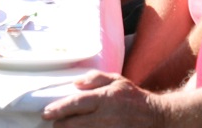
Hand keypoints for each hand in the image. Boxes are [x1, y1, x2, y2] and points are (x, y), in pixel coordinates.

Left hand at [43, 71, 158, 126]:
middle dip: (61, 124)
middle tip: (52, 123)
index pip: (76, 103)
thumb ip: (96, 78)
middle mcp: (105, 116)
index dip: (59, 109)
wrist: (155, 116)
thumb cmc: (133, 97)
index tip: (47, 112)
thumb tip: (76, 83)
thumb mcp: (116, 80)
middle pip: (76, 122)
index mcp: (105, 98)